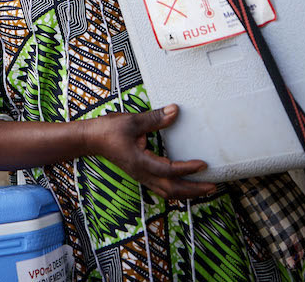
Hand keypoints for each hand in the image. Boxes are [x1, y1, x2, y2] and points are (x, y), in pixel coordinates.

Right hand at [85, 105, 216, 198]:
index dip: (187, 168)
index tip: (203, 164)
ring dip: (187, 192)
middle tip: (213, 186)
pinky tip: (186, 184)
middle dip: (194, 190)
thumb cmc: (108, 130)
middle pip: (171, 190)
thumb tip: (175, 111)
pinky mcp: (140, 174)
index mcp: (140, 162)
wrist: (90, 139)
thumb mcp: (132, 121)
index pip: (169, 170)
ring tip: (205, 189)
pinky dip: (177, 189)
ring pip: (167, 192)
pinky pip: (162, 188)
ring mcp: (141, 176)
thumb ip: (155, 118)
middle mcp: (142, 174)